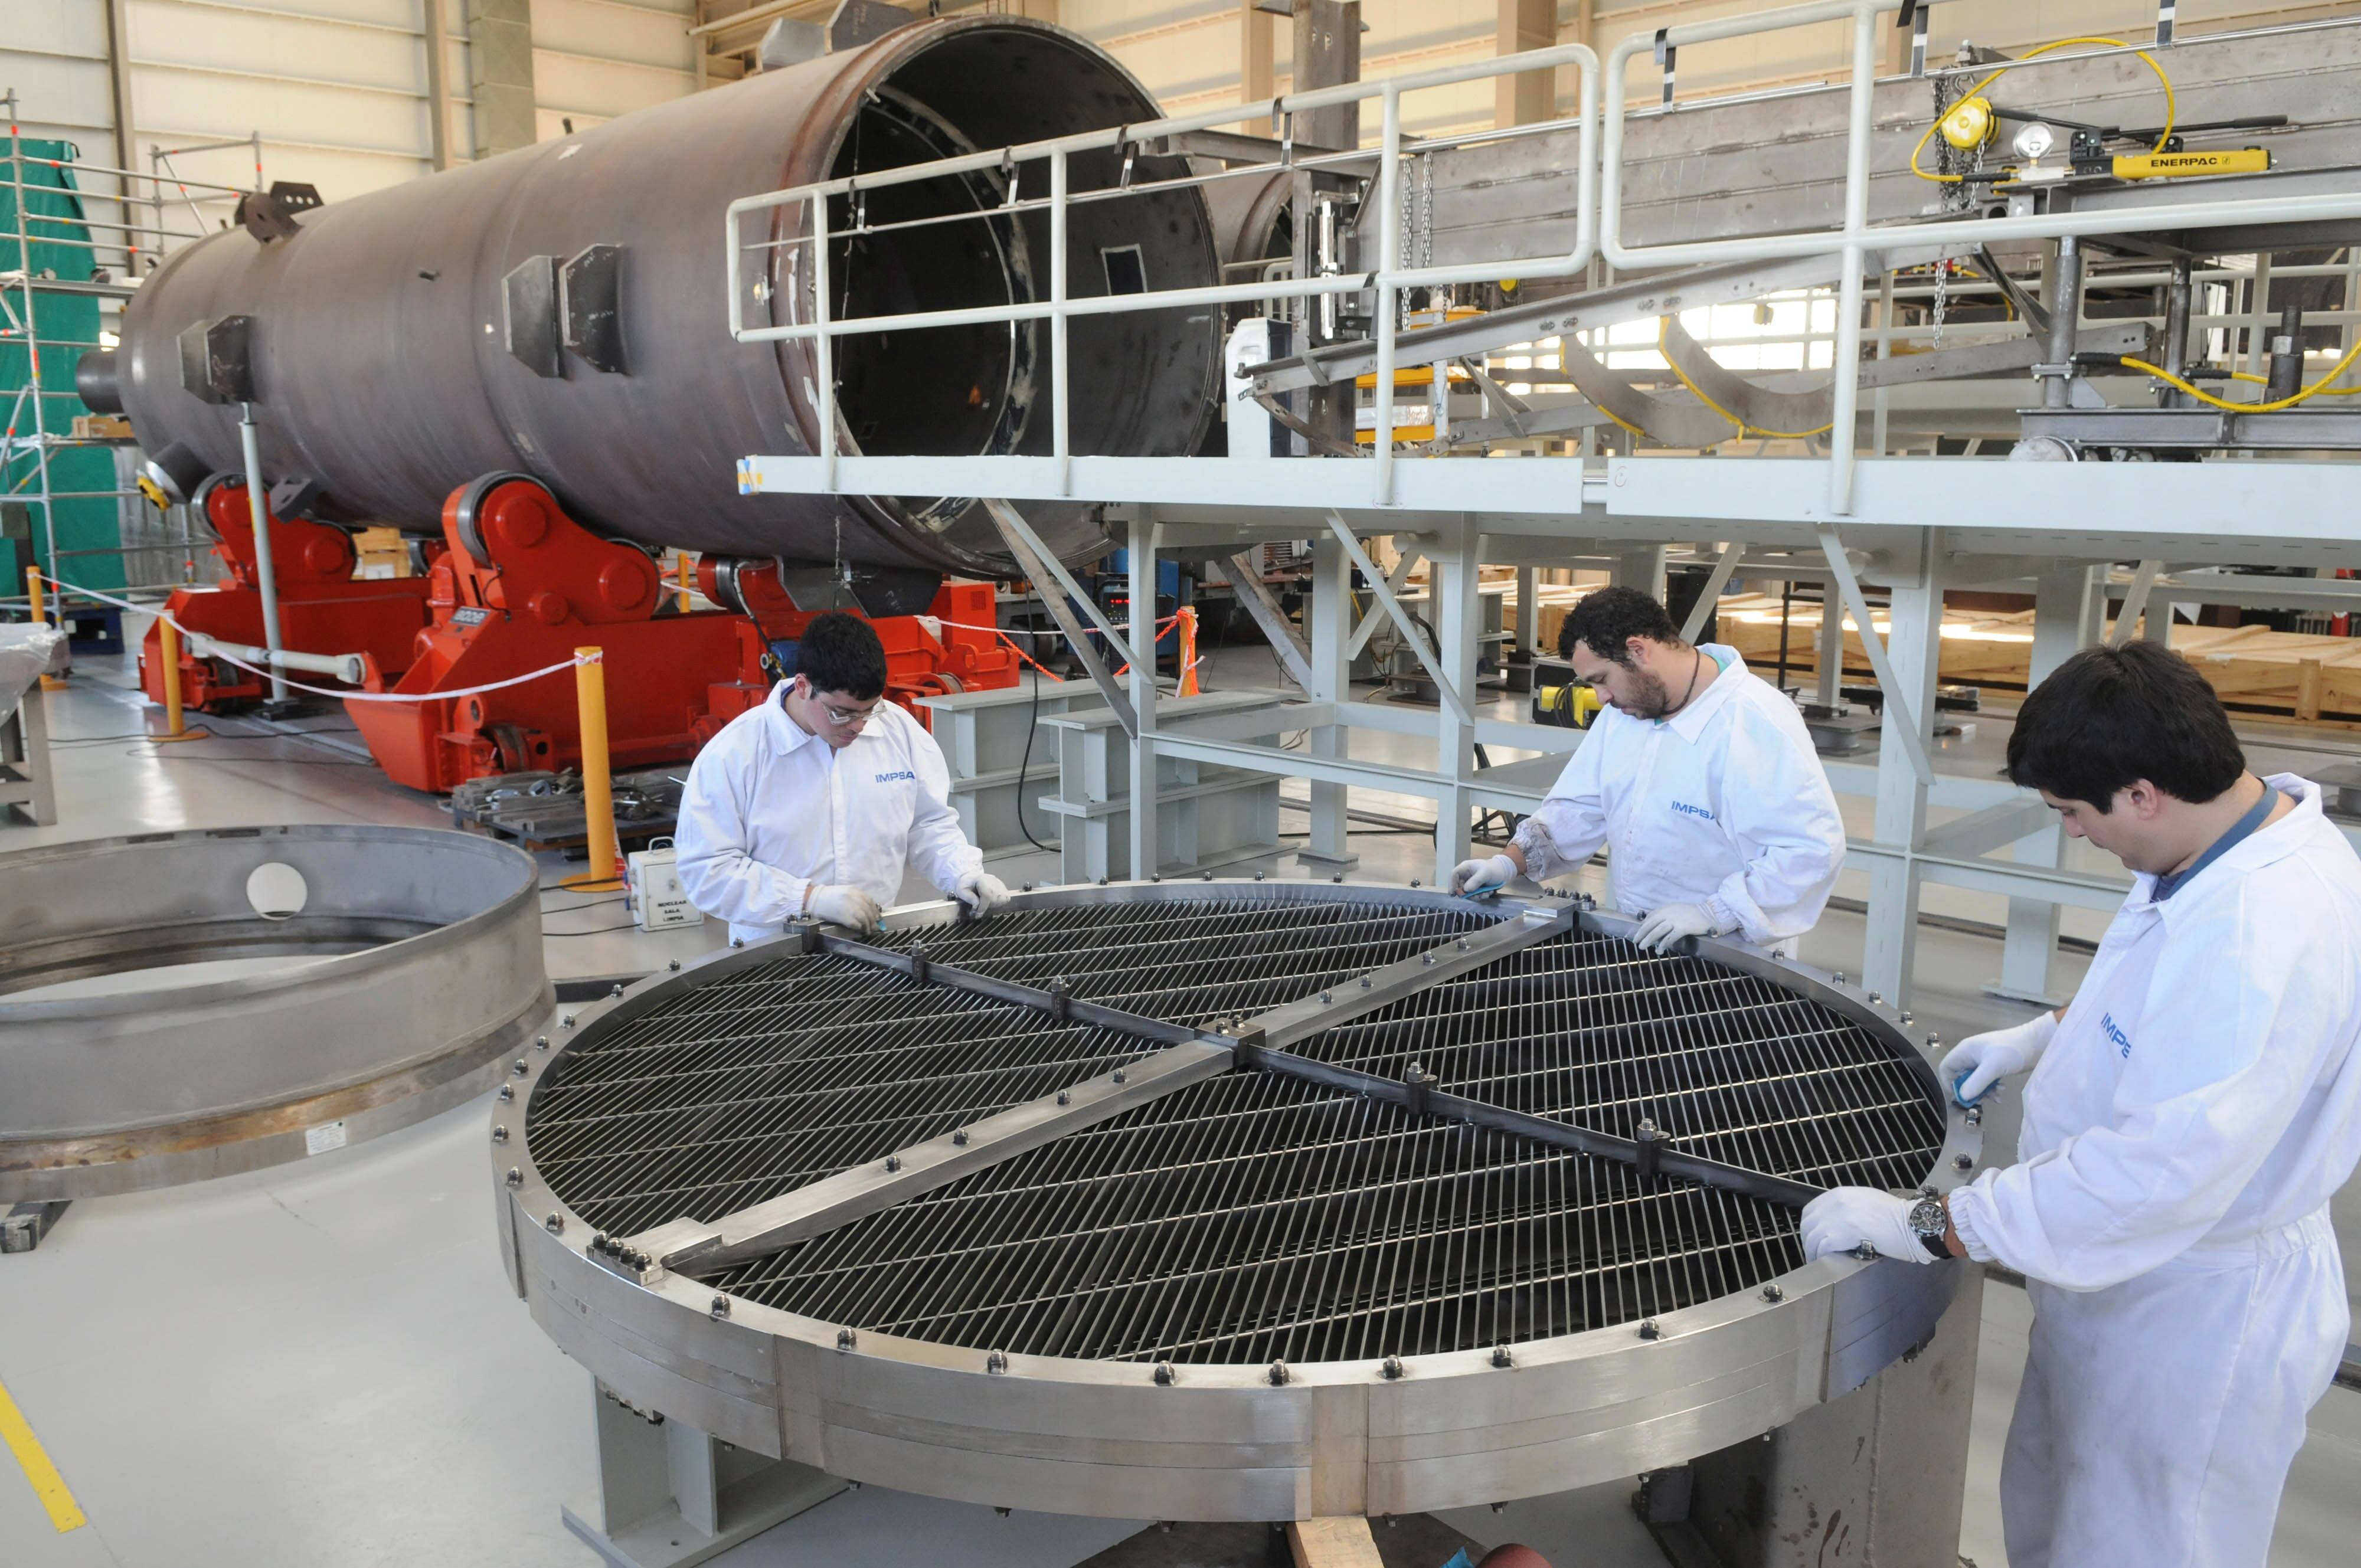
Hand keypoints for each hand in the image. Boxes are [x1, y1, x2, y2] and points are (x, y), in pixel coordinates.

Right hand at [806, 884, 880, 933]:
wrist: (814, 899)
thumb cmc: (828, 897)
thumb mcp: (844, 892)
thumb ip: (856, 898)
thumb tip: (867, 910)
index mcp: (854, 891)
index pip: (870, 901)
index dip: (875, 911)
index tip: (878, 918)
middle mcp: (853, 898)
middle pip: (868, 910)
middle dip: (873, 920)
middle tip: (876, 927)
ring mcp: (848, 907)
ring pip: (864, 918)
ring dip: (868, 926)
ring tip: (868, 931)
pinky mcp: (843, 916)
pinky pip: (856, 924)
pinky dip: (859, 928)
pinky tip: (860, 930)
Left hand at [954, 869, 1009, 915]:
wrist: (971, 879)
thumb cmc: (966, 884)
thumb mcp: (961, 891)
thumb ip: (969, 898)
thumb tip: (977, 906)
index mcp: (982, 879)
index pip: (987, 895)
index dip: (983, 907)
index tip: (977, 914)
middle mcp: (993, 880)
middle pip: (994, 899)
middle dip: (986, 906)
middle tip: (978, 906)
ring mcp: (1000, 884)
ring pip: (1001, 900)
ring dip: (992, 904)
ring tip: (984, 901)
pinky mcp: (1004, 888)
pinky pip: (1005, 899)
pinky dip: (998, 903)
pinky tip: (990, 900)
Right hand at [1450, 854, 1518, 896]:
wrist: (1504, 873)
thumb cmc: (1494, 869)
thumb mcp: (1485, 873)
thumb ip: (1475, 881)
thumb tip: (1466, 890)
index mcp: (1466, 868)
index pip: (1454, 875)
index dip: (1451, 884)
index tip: (1453, 894)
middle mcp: (1466, 876)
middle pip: (1460, 887)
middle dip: (1468, 894)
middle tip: (1477, 896)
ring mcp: (1471, 882)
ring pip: (1467, 893)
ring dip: (1476, 896)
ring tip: (1486, 894)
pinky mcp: (1476, 888)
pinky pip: (1474, 895)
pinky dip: (1480, 896)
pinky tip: (1488, 893)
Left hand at [1632, 902, 1715, 953]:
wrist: (1709, 913)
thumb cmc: (1693, 913)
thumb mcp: (1676, 909)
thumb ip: (1666, 914)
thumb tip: (1655, 923)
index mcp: (1666, 908)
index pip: (1650, 917)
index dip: (1643, 926)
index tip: (1639, 933)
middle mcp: (1668, 913)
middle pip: (1650, 925)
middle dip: (1641, 934)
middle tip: (1636, 941)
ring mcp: (1675, 920)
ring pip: (1657, 932)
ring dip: (1648, 940)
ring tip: (1643, 947)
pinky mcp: (1682, 928)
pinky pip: (1669, 938)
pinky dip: (1663, 944)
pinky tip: (1660, 950)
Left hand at [1801, 1188, 1939, 1264]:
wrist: (1915, 1222)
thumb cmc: (1899, 1216)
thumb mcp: (1867, 1202)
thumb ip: (1848, 1209)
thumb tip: (1837, 1224)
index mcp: (1841, 1194)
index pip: (1812, 1210)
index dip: (1810, 1228)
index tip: (1814, 1239)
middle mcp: (1836, 1202)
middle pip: (1808, 1224)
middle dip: (1808, 1241)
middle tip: (1815, 1253)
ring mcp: (1839, 1216)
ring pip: (1813, 1236)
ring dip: (1813, 1251)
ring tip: (1820, 1262)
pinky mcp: (1844, 1232)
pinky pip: (1823, 1246)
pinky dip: (1822, 1256)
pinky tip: (1826, 1262)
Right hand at [1941, 1011, 2057, 1106]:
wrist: (2036, 1043)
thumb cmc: (2012, 1050)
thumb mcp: (1992, 1067)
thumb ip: (1976, 1082)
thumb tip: (1963, 1097)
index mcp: (1965, 1051)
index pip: (1946, 1068)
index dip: (1949, 1083)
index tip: (1960, 1096)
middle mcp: (1971, 1055)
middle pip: (1960, 1076)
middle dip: (1969, 1090)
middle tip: (1979, 1100)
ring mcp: (1983, 1061)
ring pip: (1974, 1080)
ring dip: (1982, 1090)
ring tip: (1994, 1096)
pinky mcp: (1994, 1066)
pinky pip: (1985, 1080)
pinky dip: (1991, 1088)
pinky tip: (2001, 1092)